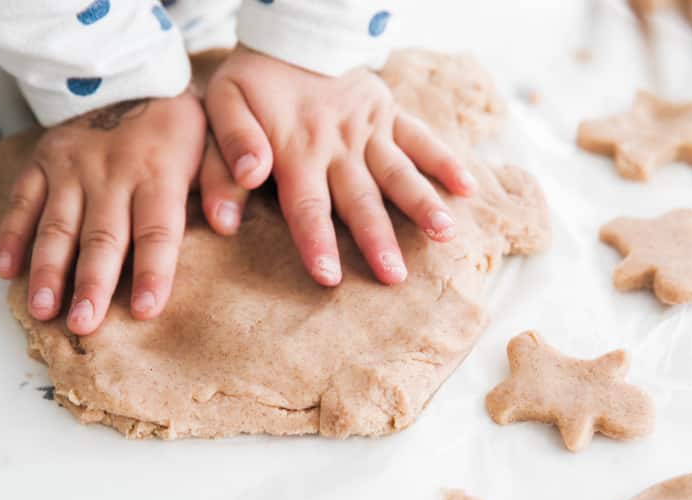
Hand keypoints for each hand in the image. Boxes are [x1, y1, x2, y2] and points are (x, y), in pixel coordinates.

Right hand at [0, 92, 204, 334]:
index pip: (157, 230)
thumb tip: (228, 223)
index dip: (154, 272)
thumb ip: (222, 180)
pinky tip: (7, 272)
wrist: (127, 72)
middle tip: (84, 325)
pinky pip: (23, 201)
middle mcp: (112, 172)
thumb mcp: (214, 140)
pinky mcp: (42, 161)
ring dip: (49, 271)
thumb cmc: (177, 123)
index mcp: (158, 172)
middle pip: (102, 237)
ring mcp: (72, 167)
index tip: (147, 311)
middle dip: (92, 285)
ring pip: (58, 225)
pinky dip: (12, 236)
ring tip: (43, 310)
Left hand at [200, 46, 476, 285]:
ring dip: (422, 203)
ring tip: (445, 234)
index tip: (329, 278)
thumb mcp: (223, 103)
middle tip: (394, 277)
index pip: (307, 205)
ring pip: (398, 172)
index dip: (317, 243)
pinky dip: (446, 161)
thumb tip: (250, 180)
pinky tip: (467, 189)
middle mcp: (338, 144)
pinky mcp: (390, 114)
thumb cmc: (253, 78)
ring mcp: (369, 129)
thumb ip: (232, 146)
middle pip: (360, 199)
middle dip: (377, 240)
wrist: (292, 30)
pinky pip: (421, 138)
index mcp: (296, 148)